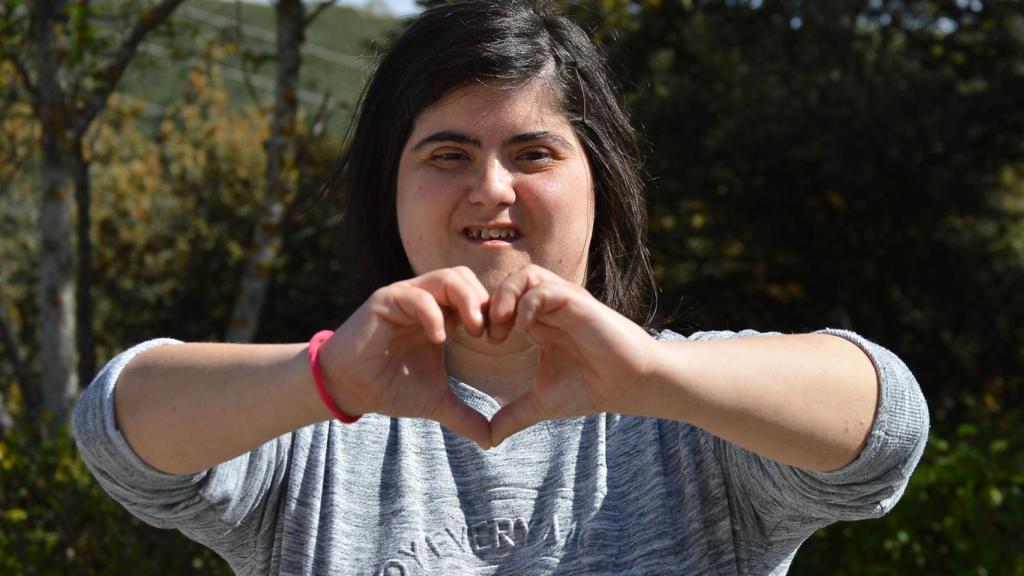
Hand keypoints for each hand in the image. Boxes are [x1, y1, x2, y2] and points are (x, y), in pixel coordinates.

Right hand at [319, 267, 492, 447]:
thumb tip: (491, 441)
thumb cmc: (390, 387)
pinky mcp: (385, 301)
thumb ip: (465, 416)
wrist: (350, 390)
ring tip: (471, 330)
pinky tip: (439, 339)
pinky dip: (434, 314)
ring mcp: (405, 297)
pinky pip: (416, 296)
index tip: (499, 340)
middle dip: (483, 301)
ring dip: (466, 300)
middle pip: (464, 276)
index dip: (492, 311)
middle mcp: (425, 299)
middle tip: (487, 333)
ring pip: (445, 277)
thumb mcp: (436, 402)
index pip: (476, 293)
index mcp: (440, 315)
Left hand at [486, 265, 657, 445]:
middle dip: (490, 304)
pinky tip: (524, 329)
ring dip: (506, 296)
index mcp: (538, 323)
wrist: (627, 385)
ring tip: (502, 326)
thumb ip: (513, 416)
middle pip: (509, 282)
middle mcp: (549, 307)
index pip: (500, 301)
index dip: (485, 316)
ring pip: (525, 275)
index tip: (483, 342)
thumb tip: (487, 441)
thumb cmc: (589, 388)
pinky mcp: (577, 302)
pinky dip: (527, 303)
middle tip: (488, 334)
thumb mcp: (540, 403)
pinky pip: (544, 288)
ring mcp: (564, 301)